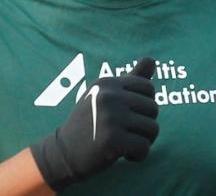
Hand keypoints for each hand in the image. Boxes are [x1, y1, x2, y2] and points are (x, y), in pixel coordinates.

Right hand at [30, 57, 159, 191]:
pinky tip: (123, 155)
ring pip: (152, 129)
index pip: (148, 87)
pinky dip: (139, 156)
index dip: (144, 106)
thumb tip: (151, 59)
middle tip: (126, 133)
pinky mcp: (112, 140)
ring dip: (143, 141)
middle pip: (153, 108)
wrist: (63, 153)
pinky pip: (145, 147)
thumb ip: (130, 79)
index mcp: (107, 83)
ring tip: (125, 143)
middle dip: (145, 125)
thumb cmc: (88, 123)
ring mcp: (110, 117)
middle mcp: (108, 96)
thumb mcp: (104, 97)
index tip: (127, 116)